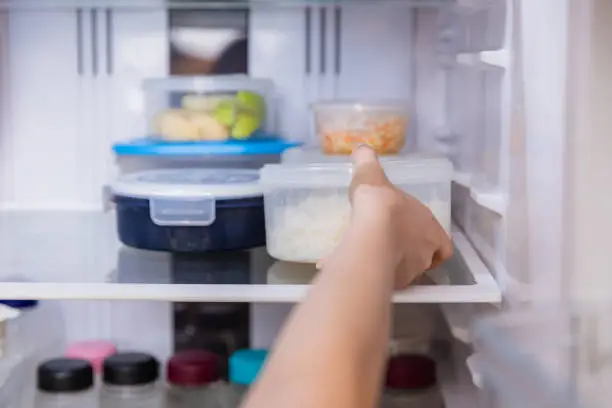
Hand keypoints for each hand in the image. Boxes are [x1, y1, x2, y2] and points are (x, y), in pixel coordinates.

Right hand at [348, 146, 452, 288]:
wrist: (371, 234)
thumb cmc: (380, 204)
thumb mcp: (372, 176)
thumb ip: (368, 162)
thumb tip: (362, 149)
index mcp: (430, 228)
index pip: (442, 243)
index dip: (432, 243)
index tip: (416, 239)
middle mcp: (425, 253)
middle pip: (424, 259)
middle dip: (408, 254)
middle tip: (389, 246)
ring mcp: (410, 272)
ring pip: (404, 273)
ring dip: (391, 267)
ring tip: (369, 258)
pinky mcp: (391, 286)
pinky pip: (382, 282)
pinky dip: (371, 276)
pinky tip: (353, 269)